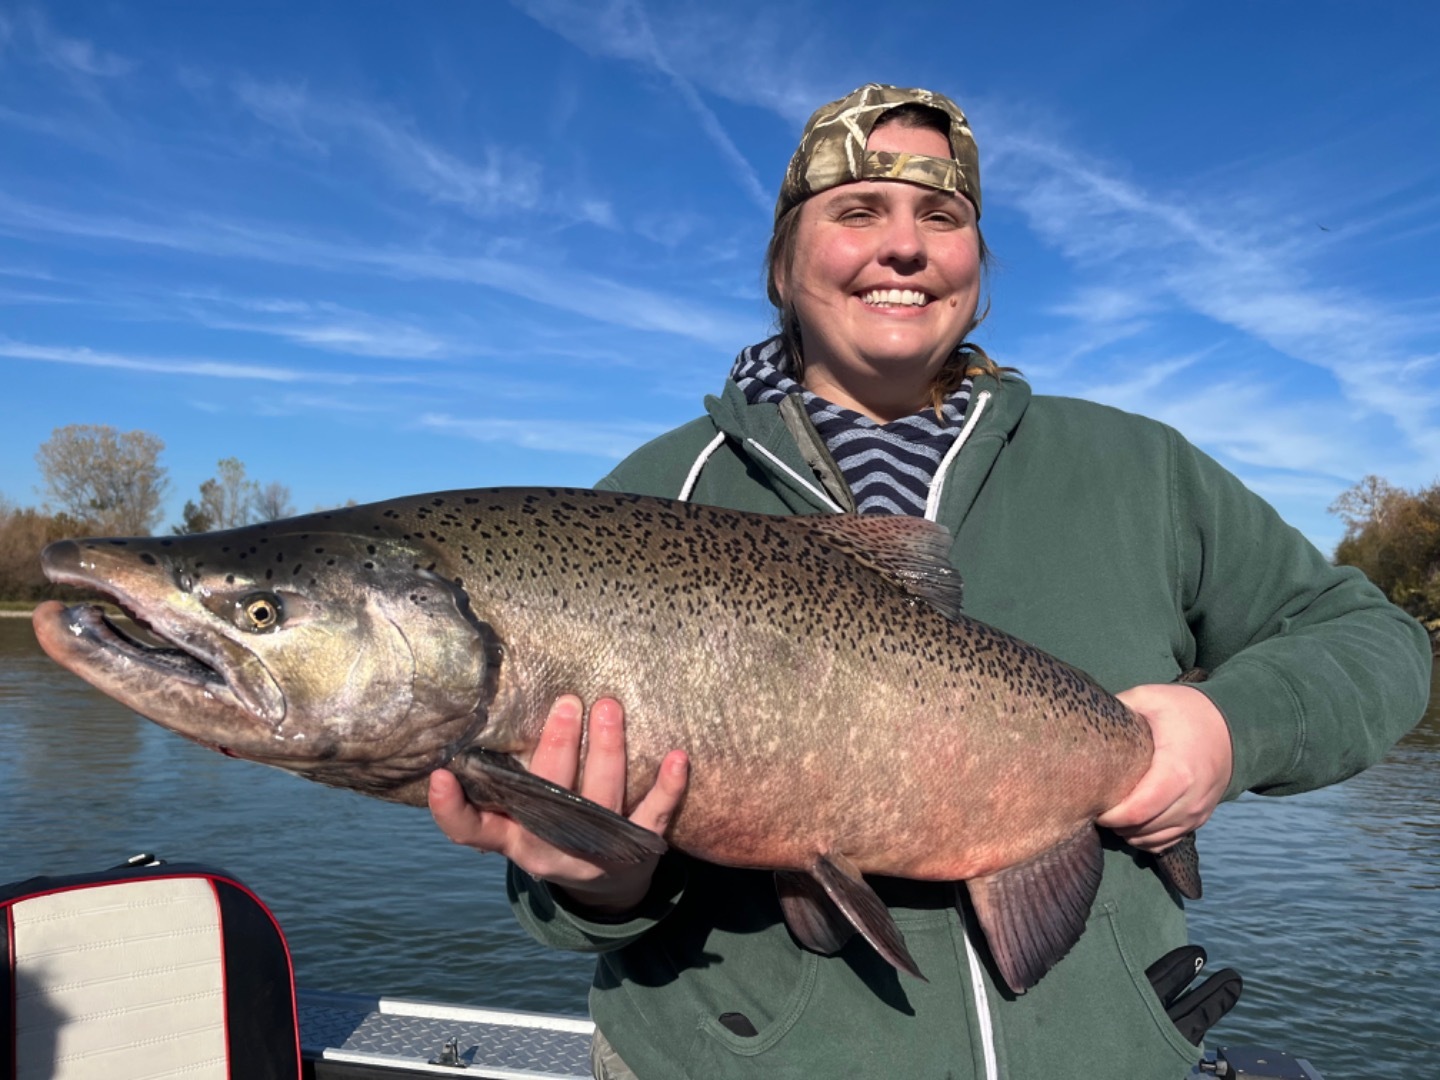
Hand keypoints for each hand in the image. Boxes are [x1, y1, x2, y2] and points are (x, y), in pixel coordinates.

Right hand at [428, 695, 687, 914]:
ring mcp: (596, 852)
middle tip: (567, 703)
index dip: (451, 810)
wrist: (606, 889)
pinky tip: (677, 757)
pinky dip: (668, 787)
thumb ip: (501, 786)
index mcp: (514, 839)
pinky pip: (655, 815)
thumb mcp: (519, 819)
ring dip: (607, 750)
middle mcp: (550, 850)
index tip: (439, 776)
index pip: (472, 831)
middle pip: (549, 800)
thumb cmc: (554, 832)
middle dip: (558, 748)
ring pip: (601, 801)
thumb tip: (480, 721)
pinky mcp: (639, 848)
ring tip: (608, 707)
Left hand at [1097, 684, 1232, 852]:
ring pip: (1155, 839)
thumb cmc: (1186, 710)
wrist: (1234, 724)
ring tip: (1112, 814)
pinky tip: (1132, 824)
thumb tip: (1084, 717)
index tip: (1092, 804)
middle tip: (1096, 808)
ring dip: (1129, 833)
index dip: (1109, 816)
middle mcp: (1190, 797)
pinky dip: (1147, 838)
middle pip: (1143, 829)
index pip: (1137, 811)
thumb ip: (1119, 707)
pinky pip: (1169, 840)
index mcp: (1176, 770)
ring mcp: (1197, 811)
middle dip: (1115, 824)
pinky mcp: (1200, 817)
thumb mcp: (1151, 698)